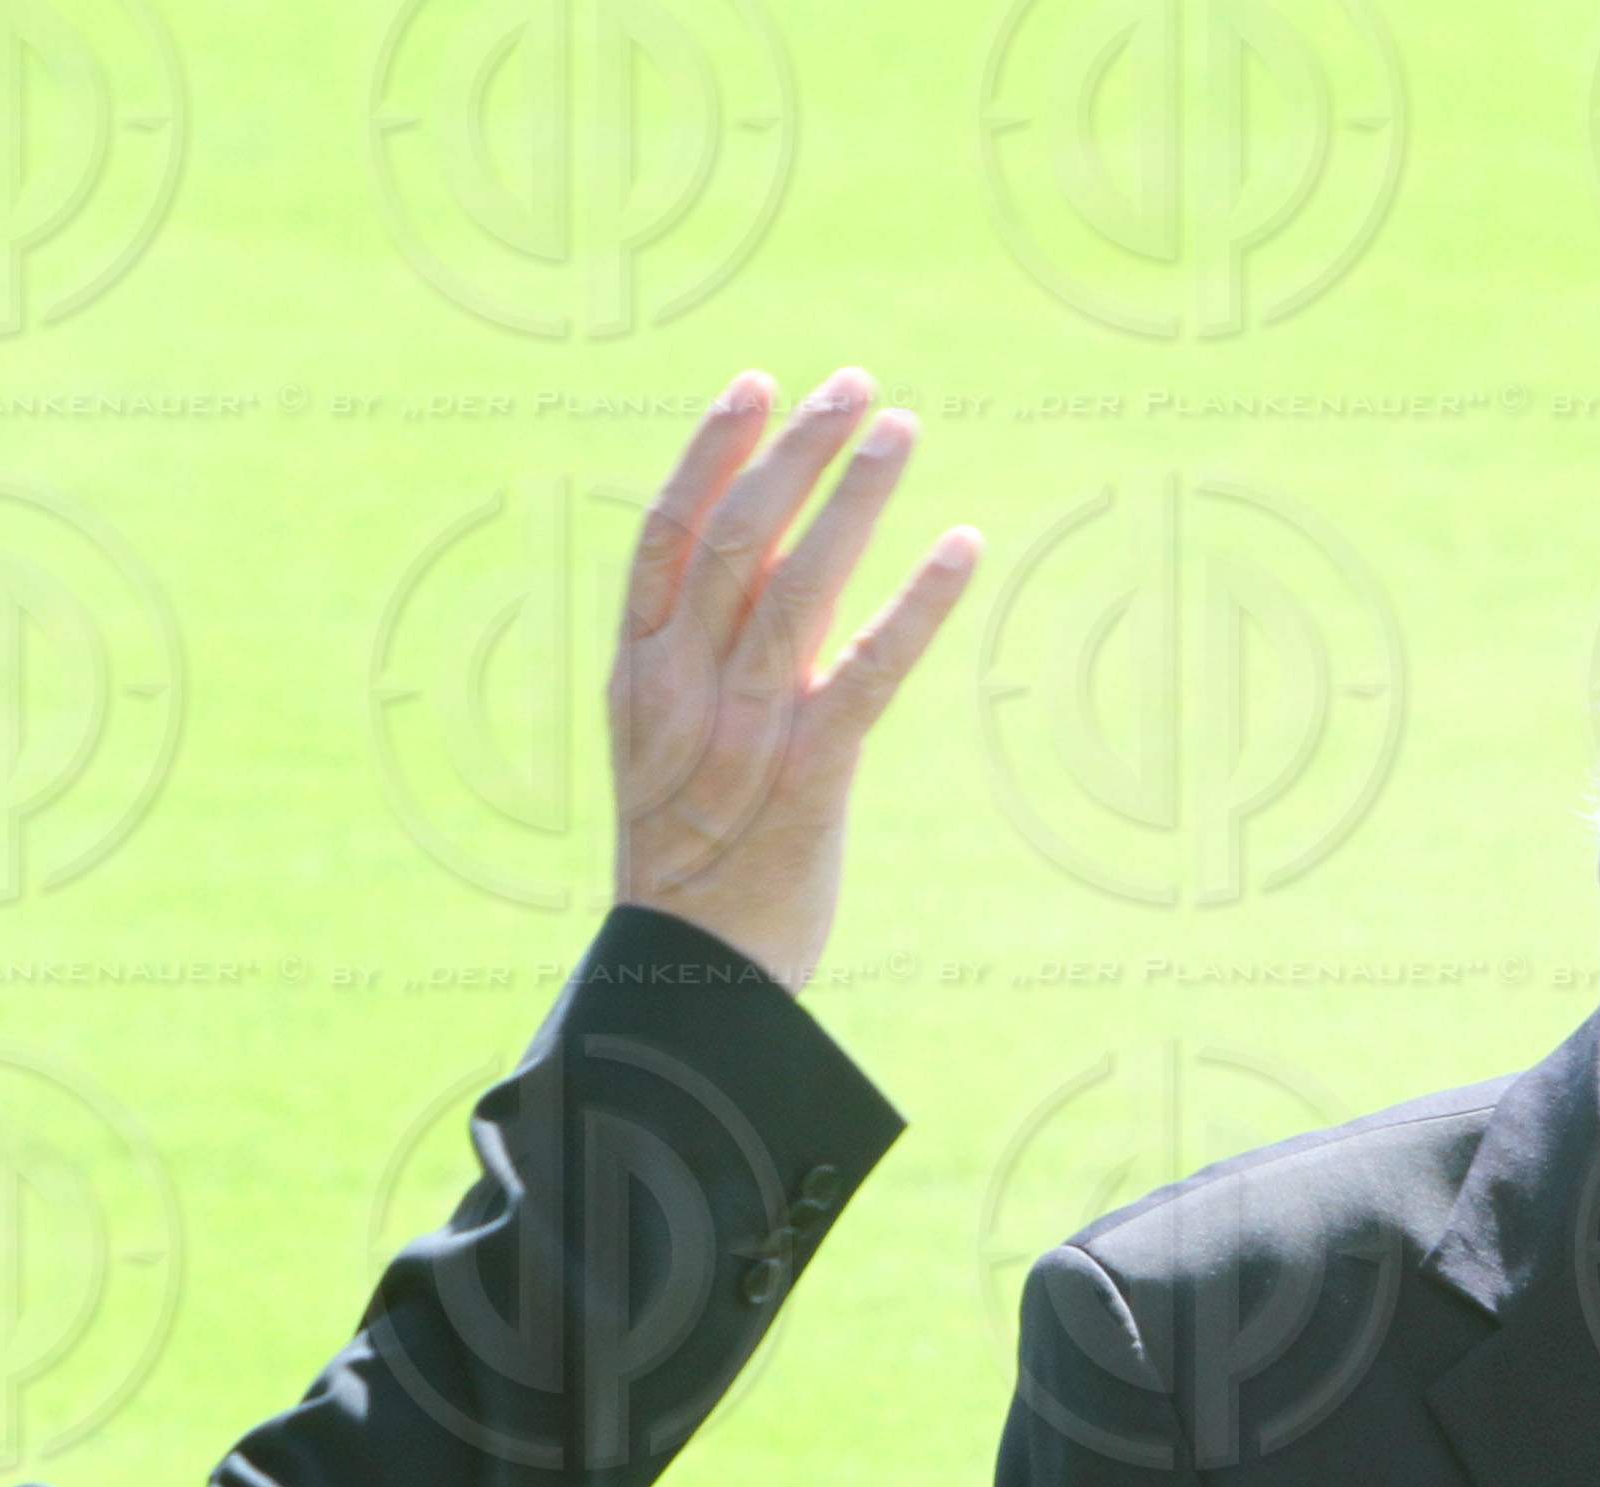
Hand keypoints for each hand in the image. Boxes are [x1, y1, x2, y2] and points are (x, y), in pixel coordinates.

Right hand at [608, 367, 977, 995]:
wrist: (688, 988)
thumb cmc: (686, 869)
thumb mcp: (662, 751)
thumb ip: (695, 661)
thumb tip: (758, 562)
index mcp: (636, 680)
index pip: (664, 537)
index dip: (710, 452)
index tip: (757, 385)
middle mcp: (681, 694)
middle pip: (735, 539)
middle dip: (798, 450)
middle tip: (855, 386)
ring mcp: (743, 736)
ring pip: (797, 586)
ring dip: (855, 497)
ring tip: (902, 430)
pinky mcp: (809, 782)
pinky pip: (869, 672)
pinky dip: (920, 603)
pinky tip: (963, 547)